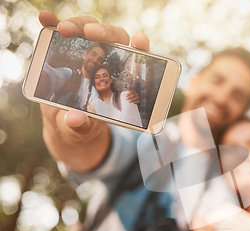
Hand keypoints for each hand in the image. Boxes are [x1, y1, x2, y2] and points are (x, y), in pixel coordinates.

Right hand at [38, 10, 149, 171]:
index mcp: (121, 80)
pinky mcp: (67, 51)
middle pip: (113, 38)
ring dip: (78, 26)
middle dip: (104, 32)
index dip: (141, 47)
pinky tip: (45, 19)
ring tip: (64, 29)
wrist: (66, 124)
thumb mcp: (82, 129)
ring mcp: (87, 54)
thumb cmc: (83, 126)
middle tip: (90, 33)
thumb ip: (80, 125)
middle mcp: (108, 62)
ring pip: (89, 30)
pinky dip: (53, 24)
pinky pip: (62, 34)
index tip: (139, 39)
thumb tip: (75, 118)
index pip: (138, 59)